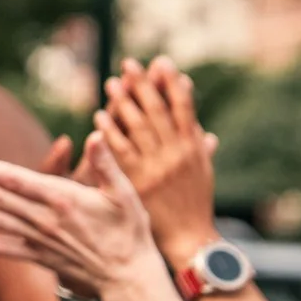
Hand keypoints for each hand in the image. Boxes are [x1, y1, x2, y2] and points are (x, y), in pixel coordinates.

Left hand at [0, 139, 163, 296]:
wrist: (130, 279)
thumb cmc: (130, 231)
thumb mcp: (126, 194)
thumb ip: (106, 165)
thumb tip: (94, 137)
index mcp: (62, 199)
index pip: (14, 180)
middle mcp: (44, 220)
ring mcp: (38, 240)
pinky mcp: (38, 257)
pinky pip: (1, 249)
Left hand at [96, 57, 222, 269]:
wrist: (187, 237)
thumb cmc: (194, 201)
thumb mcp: (201, 167)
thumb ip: (196, 138)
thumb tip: (199, 117)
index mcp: (192, 147)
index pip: (182, 108)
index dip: (171, 84)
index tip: (161, 63)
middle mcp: (175, 154)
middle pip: (157, 112)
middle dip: (143, 86)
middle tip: (129, 64)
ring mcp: (155, 167)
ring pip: (138, 128)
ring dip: (124, 103)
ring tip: (112, 84)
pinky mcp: (136, 181)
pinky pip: (120, 152)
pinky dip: (110, 132)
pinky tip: (99, 117)